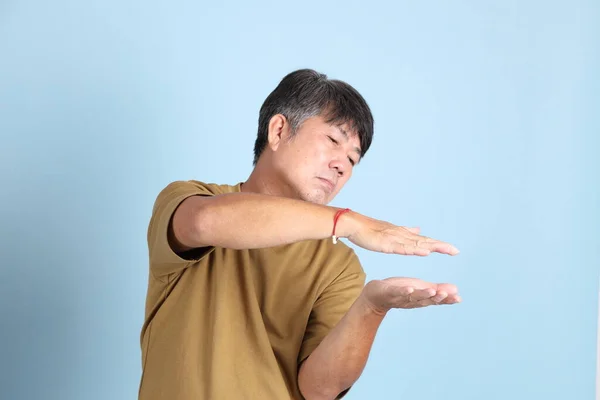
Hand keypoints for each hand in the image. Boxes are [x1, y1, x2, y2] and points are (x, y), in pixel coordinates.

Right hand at [343, 213, 458, 255]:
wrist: (354, 225)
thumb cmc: (369, 230)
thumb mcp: (391, 231)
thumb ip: (406, 231)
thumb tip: (419, 229)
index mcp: (403, 234)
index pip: (424, 240)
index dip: (438, 244)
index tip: (452, 249)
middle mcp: (402, 235)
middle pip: (425, 241)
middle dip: (441, 246)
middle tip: (456, 251)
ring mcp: (395, 239)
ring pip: (417, 244)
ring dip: (432, 247)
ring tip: (446, 250)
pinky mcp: (387, 244)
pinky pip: (403, 248)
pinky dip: (415, 250)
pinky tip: (424, 251)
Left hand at [360, 277, 460, 314]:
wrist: (376, 295)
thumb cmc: (400, 291)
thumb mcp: (421, 288)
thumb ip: (437, 289)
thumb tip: (456, 290)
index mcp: (421, 299)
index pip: (436, 300)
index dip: (446, 300)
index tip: (458, 298)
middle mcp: (412, 300)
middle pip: (426, 300)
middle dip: (437, 297)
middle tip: (447, 294)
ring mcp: (401, 297)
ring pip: (414, 296)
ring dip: (423, 294)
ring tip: (432, 290)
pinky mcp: (390, 292)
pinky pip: (397, 292)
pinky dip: (403, 291)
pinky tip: (410, 289)